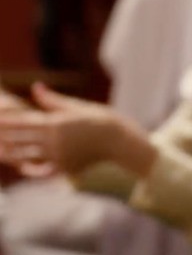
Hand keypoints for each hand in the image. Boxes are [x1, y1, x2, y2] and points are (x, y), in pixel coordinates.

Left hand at [0, 83, 145, 176]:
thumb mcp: (75, 106)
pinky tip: (22, 165)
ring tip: (0, 152)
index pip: (23, 122)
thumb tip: (35, 87)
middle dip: (5, 137)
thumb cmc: (97, 118)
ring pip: (27, 156)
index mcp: (55, 124)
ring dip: (12, 154)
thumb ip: (52, 100)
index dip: (6, 121)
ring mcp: (58, 157)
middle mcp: (54, 142)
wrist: (118, 141)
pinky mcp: (64, 168)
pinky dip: (31, 166)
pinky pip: (42, 168)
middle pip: (21, 140)